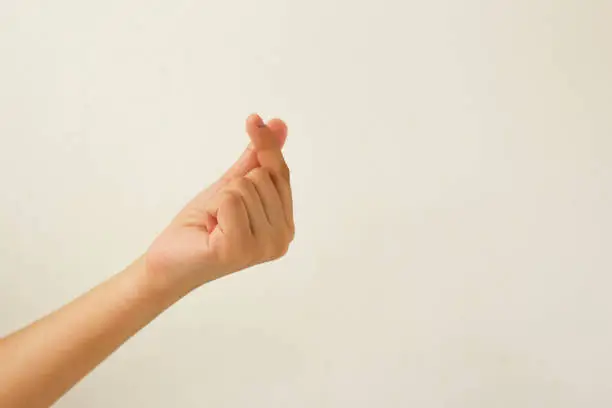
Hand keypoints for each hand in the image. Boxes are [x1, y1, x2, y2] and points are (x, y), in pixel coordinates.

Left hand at [146, 114, 293, 290]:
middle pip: (262, 176)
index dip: (264, 146)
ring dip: (219, 200)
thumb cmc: (202, 226)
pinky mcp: (239, 249)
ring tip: (214, 224)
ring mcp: (263, 247)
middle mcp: (282, 239)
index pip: (280, 173)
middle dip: (232, 187)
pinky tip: (210, 231)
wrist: (169, 261)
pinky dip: (212, 208)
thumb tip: (279, 124)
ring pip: (244, 186)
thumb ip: (257, 158)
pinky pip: (229, 199)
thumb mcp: (231, 185)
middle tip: (220, 214)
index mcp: (285, 225)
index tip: (252, 120)